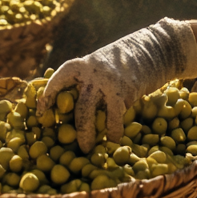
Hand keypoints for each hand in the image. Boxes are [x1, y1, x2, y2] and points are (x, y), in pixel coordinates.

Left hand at [38, 19, 196, 151]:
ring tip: (88, 148)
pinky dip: (113, 129)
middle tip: (70, 144)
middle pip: (76, 105)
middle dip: (73, 127)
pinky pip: (114, 116)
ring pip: (91, 114)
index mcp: (80, 65)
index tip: (41, 113)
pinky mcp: (126, 92)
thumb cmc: (123, 60)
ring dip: (89, 134)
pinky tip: (114, 138)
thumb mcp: (100, 64)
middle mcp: (92, 73)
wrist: (155, 49)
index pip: (57, 81)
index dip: (47, 97)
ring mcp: (108, 83)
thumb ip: (86, 80)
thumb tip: (68, 106)